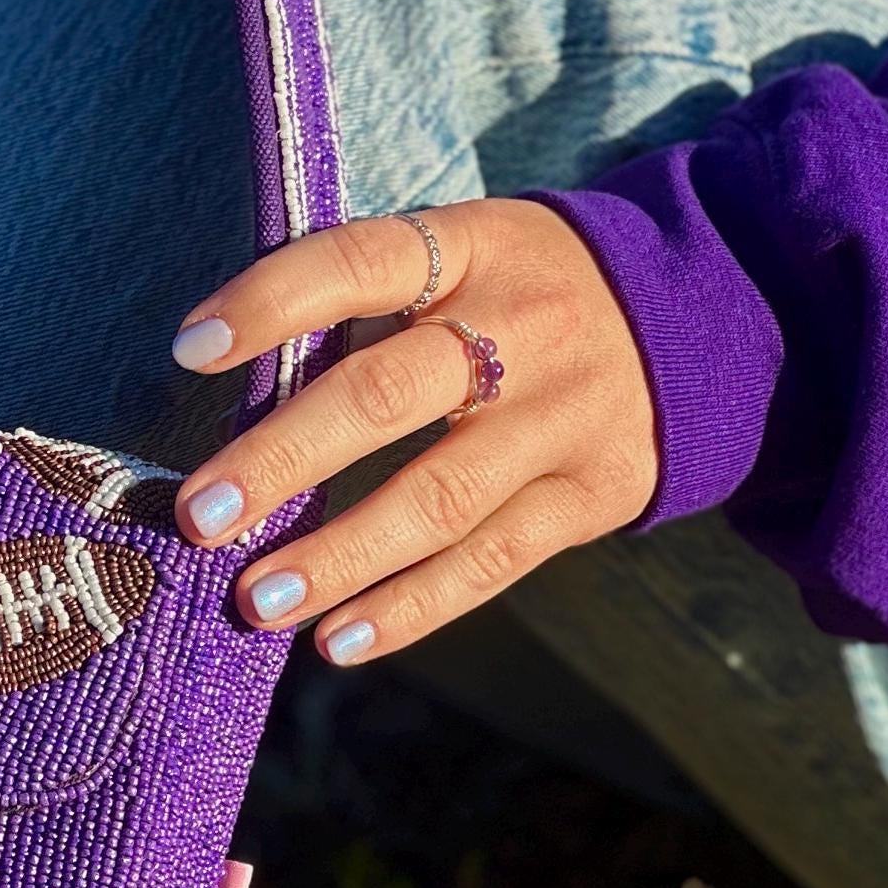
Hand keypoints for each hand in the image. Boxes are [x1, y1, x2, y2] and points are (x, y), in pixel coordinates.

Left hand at [168, 199, 658, 663]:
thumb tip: (226, 391)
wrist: (698, 315)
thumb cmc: (516, 290)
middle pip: (387, 394)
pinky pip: (492, 562)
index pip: (357, 263)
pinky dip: (410, 607)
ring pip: (439, 497)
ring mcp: (564, 415)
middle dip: (283, 460)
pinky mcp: (596, 492)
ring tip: (255, 599)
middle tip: (200, 516)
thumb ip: (362, 308)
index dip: (271, 302)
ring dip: (338, 556)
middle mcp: (523, 327)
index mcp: (470, 247)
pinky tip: (337, 640)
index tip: (188, 351)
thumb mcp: (459, 255)